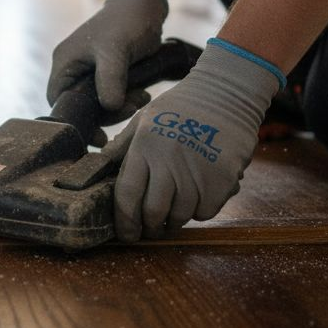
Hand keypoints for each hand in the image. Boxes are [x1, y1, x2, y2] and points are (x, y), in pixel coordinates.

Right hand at [48, 0, 168, 112]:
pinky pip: (110, 94)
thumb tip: (110, 107)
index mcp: (65, 63)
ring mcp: (89, 71)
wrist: (144, 5)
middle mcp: (73, 69)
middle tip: (130, 108)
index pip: (58, 100)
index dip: (76, 118)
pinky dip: (125, 99)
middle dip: (106, 112)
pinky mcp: (106, 73)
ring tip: (141, 98)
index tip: (100, 131)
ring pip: (98, 103)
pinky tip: (142, 94)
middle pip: (80, 105)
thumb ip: (110, 80)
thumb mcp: (116, 51)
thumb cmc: (126, 21)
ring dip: (120, 106)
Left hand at [104, 40, 283, 239]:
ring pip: (180, 216)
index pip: (127, 195)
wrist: (227, 94)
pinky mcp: (223, 179)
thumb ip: (123, 147)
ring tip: (173, 213)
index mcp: (145, 146)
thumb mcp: (145, 119)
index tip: (126, 234)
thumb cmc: (181, 107)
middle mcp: (169, 161)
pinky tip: (197, 196)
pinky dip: (199, 211)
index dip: (124, 221)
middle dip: (149, 227)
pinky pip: (205, 211)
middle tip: (150, 229)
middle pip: (153, 212)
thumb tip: (100, 167)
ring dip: (174, 220)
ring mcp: (198, 171)